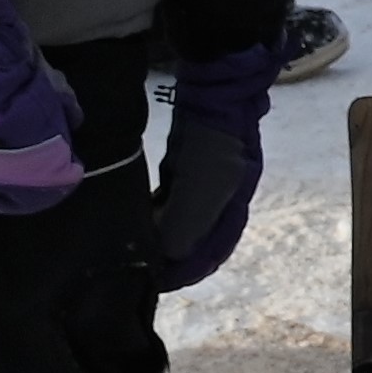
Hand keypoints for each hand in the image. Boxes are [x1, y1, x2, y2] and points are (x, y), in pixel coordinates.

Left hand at [153, 40, 279, 288]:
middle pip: (200, 241)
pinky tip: (143, 216)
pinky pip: (175, 200)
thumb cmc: (214, 139)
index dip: (185, 272)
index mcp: (233, 206)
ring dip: (166, 238)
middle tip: (140, 270)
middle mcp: (226, 198)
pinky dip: (160, 215)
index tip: (154, 284)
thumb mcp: (200, 182)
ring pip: (187, 222)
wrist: (220, 88)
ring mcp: (211, 179)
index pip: (210, 253)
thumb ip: (184, 222)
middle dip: (175, 260)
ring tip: (138, 246)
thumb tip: (167, 257)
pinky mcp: (193, 164)